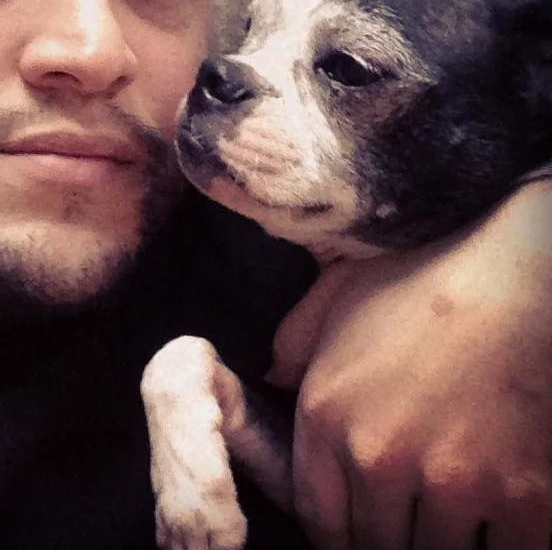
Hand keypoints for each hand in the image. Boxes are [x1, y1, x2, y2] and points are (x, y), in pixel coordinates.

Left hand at [268, 181, 551, 549]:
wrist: (521, 276)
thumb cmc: (424, 277)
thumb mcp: (337, 292)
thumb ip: (293, 341)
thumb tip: (274, 378)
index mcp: (327, 413)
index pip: (318, 518)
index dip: (335, 536)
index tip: (350, 533)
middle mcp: (380, 457)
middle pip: (375, 544)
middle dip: (385, 536)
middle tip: (400, 522)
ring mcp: (453, 484)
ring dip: (438, 542)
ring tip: (444, 516)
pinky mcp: (523, 499)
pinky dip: (496, 544)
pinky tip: (495, 520)